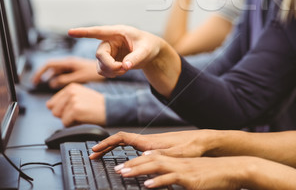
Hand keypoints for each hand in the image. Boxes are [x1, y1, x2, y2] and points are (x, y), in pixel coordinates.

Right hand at [31, 57, 101, 88]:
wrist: (109, 68)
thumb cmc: (96, 72)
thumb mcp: (79, 77)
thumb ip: (65, 80)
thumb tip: (52, 83)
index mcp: (69, 62)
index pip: (49, 64)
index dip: (40, 72)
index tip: (34, 81)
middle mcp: (69, 62)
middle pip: (51, 67)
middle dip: (43, 75)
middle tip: (36, 84)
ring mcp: (73, 65)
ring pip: (58, 71)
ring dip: (52, 77)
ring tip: (49, 87)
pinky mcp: (77, 69)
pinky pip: (64, 73)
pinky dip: (59, 79)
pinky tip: (59, 86)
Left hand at [46, 83, 105, 125]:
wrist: (111, 109)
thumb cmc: (96, 105)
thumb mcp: (80, 96)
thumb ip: (64, 98)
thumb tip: (49, 105)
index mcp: (70, 87)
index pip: (52, 104)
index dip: (63, 110)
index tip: (75, 108)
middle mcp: (70, 91)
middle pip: (54, 111)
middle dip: (64, 114)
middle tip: (79, 112)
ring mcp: (73, 100)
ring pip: (59, 117)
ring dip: (69, 120)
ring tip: (82, 114)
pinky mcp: (75, 110)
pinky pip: (65, 123)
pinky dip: (73, 125)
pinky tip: (83, 118)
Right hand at [67, 25, 163, 77]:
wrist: (150, 52)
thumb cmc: (148, 46)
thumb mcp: (146, 51)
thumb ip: (136, 58)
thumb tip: (125, 66)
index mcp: (118, 32)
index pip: (98, 31)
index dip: (84, 32)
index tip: (70, 31)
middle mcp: (109, 41)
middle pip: (100, 55)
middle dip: (110, 65)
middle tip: (123, 69)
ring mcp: (107, 51)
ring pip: (100, 65)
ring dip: (111, 71)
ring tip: (125, 69)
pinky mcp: (107, 60)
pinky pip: (102, 71)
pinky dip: (111, 74)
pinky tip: (122, 70)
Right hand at [89, 130, 212, 159]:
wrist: (202, 141)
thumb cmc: (190, 147)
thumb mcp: (174, 154)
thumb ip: (158, 156)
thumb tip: (141, 157)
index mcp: (148, 142)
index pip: (122, 138)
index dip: (107, 143)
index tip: (95, 149)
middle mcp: (147, 140)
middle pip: (120, 140)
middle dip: (105, 146)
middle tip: (93, 155)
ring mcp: (151, 142)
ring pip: (126, 143)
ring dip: (113, 148)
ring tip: (102, 155)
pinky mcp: (156, 145)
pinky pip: (133, 146)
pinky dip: (123, 149)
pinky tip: (123, 156)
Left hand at [116, 154, 249, 188]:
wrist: (236, 170)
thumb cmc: (218, 176)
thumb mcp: (197, 178)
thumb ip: (182, 180)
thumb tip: (169, 186)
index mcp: (180, 163)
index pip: (156, 159)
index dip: (139, 162)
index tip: (125, 166)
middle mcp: (180, 164)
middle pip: (152, 161)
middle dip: (132, 165)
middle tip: (116, 169)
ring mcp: (185, 170)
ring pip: (157, 167)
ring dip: (138, 170)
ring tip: (123, 174)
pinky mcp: (191, 179)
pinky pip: (171, 178)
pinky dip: (158, 181)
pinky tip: (147, 184)